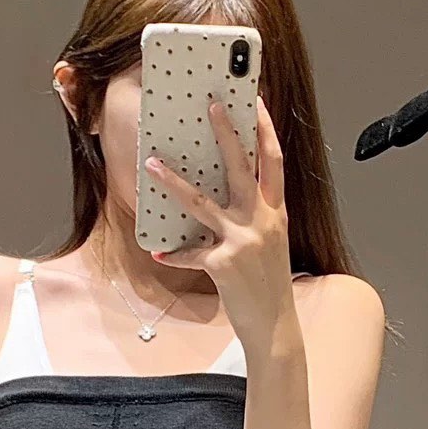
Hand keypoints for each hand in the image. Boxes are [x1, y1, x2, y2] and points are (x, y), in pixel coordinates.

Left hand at [141, 95, 294, 347]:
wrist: (274, 326)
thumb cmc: (269, 284)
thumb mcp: (270, 244)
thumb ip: (255, 218)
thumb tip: (227, 197)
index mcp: (276, 213)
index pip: (274, 161)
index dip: (266, 129)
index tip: (256, 102)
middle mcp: (262, 221)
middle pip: (242, 167)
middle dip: (226, 133)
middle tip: (211, 106)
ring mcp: (243, 241)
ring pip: (202, 202)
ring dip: (173, 182)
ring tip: (151, 163)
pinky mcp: (223, 264)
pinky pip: (191, 253)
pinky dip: (175, 253)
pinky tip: (160, 251)